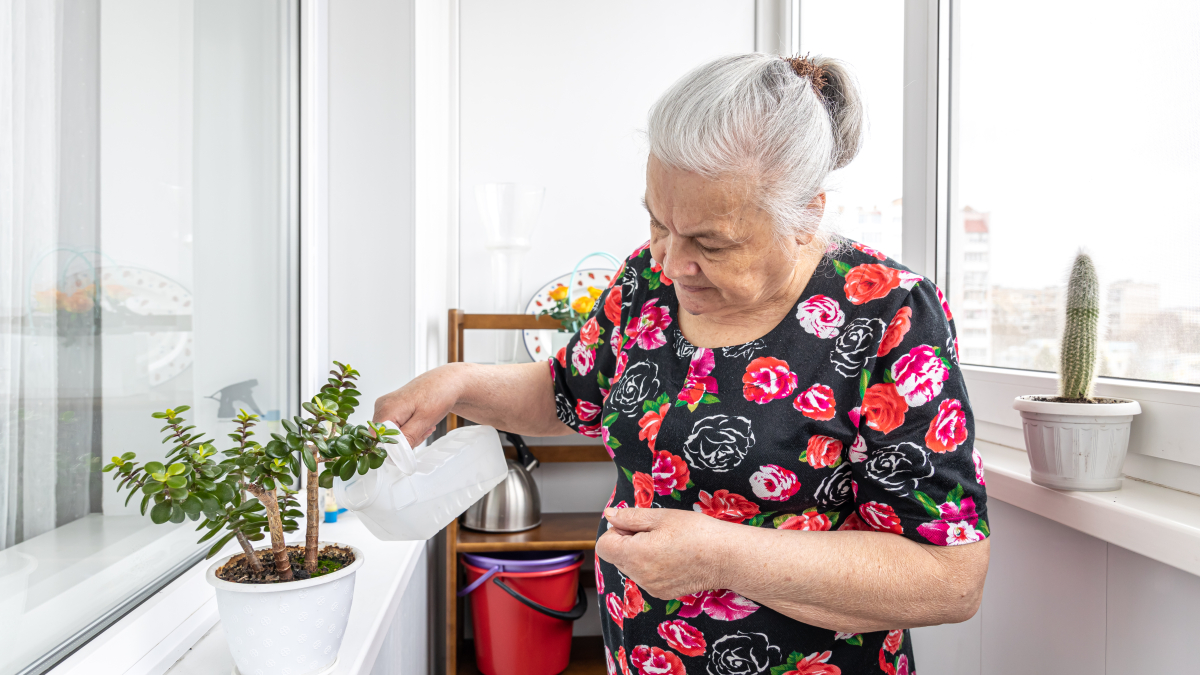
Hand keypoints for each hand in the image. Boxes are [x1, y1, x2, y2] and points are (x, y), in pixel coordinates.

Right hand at [372, 364, 465, 446]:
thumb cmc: (438, 394)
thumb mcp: (424, 421)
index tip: (411, 442)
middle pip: (384, 437)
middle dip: (404, 440)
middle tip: (422, 431)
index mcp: (386, 409)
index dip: (394, 446)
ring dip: (409, 435)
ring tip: (424, 425)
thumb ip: (407, 438)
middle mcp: (381, 406)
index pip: (378, 439)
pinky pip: (395, 426)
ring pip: (391, 433)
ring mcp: (385, 406)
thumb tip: (394, 454)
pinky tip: (420, 422)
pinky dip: (408, 429)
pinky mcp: (391, 407)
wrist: (445, 382)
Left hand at [595, 507, 730, 600]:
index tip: (635, 525)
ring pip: (631, 567)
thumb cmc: (697, 533)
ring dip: (640, 554)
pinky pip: (646, 577)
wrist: (727, 557)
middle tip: (655, 531)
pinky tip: (673, 557)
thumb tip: (610, 515)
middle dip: (628, 542)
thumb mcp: (661, 517)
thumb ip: (630, 517)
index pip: (604, 546)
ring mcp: (651, 587)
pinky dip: (652, 566)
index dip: (616, 531)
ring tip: (667, 544)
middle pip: (617, 557)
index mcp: (635, 555)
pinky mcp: (662, 593)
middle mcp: (639, 576)